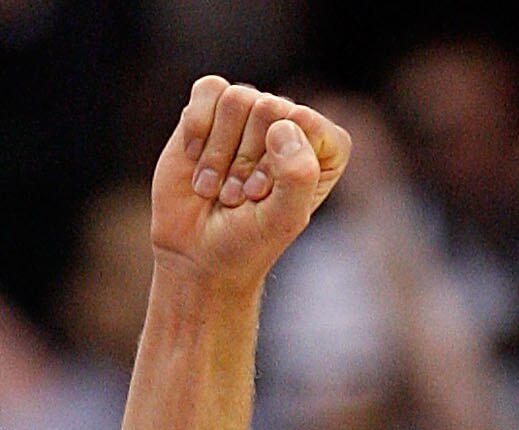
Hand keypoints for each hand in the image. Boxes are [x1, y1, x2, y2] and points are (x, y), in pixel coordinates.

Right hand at [152, 77, 350, 291]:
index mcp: (323, 149)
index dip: (279, 161)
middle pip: (268, 108)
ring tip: (217, 187)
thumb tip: (282, 125)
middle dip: (246, 159)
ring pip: (236, 99)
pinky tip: (195, 159)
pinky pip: (208, 89)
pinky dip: (198, 128)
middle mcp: (289, 124)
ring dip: (219, 154)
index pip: (308, 124)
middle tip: (239, 196)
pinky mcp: (212, 106)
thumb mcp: (282, 220)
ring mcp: (249, 113)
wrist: (197, 252)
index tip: (264, 196)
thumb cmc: (247, 241)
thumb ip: (298, 177)